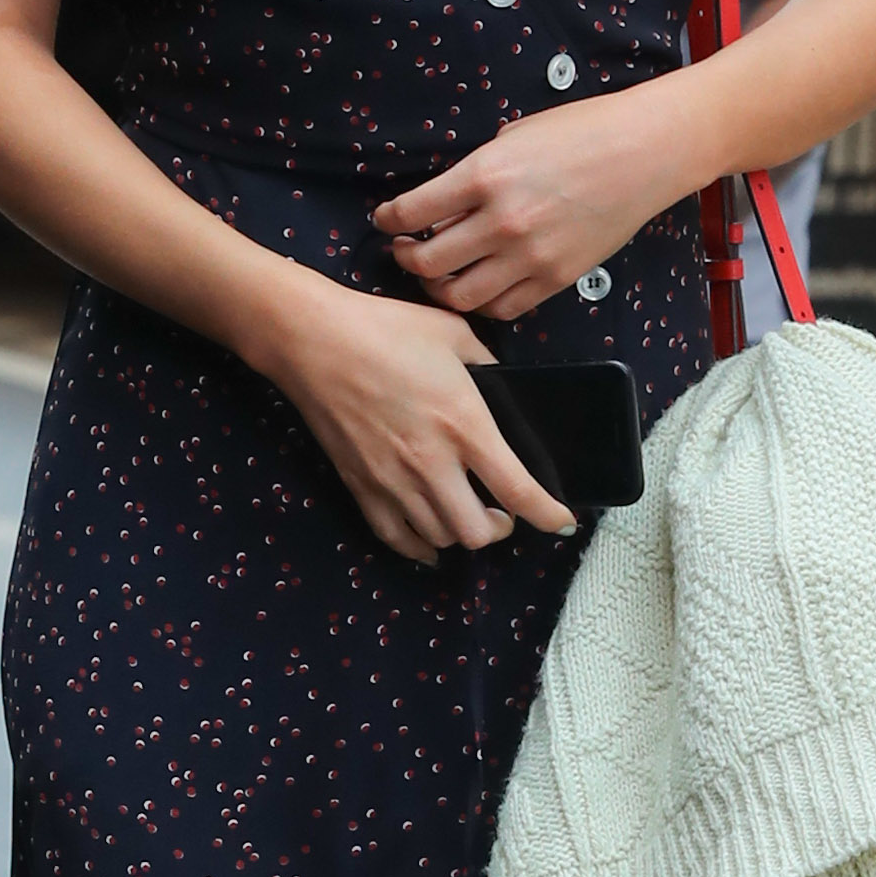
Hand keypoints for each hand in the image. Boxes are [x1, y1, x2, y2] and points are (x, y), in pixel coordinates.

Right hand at [252, 282, 573, 565]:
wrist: (313, 339)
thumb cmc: (384, 328)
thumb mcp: (454, 334)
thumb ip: (488, 367)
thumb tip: (504, 390)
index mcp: (464, 424)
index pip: (518, 490)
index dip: (548, 515)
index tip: (562, 521)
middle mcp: (432, 462)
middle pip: (478, 532)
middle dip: (501, 528)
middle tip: (503, 512)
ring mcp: (392, 480)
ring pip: (441, 539)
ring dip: (461, 533)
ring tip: (466, 514)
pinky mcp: (361, 486)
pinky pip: (396, 539)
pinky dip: (420, 548)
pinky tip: (430, 541)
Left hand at [372, 95, 667, 323]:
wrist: (644, 152)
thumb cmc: (582, 132)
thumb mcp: (512, 137)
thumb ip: (474, 172)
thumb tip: (443, 201)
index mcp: (484, 176)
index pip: (411, 212)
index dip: (388, 219)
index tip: (385, 220)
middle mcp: (502, 222)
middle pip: (427, 263)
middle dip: (405, 257)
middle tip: (405, 249)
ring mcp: (530, 257)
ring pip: (459, 296)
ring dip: (438, 287)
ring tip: (438, 273)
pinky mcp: (555, 279)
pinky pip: (502, 308)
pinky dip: (481, 302)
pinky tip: (478, 283)